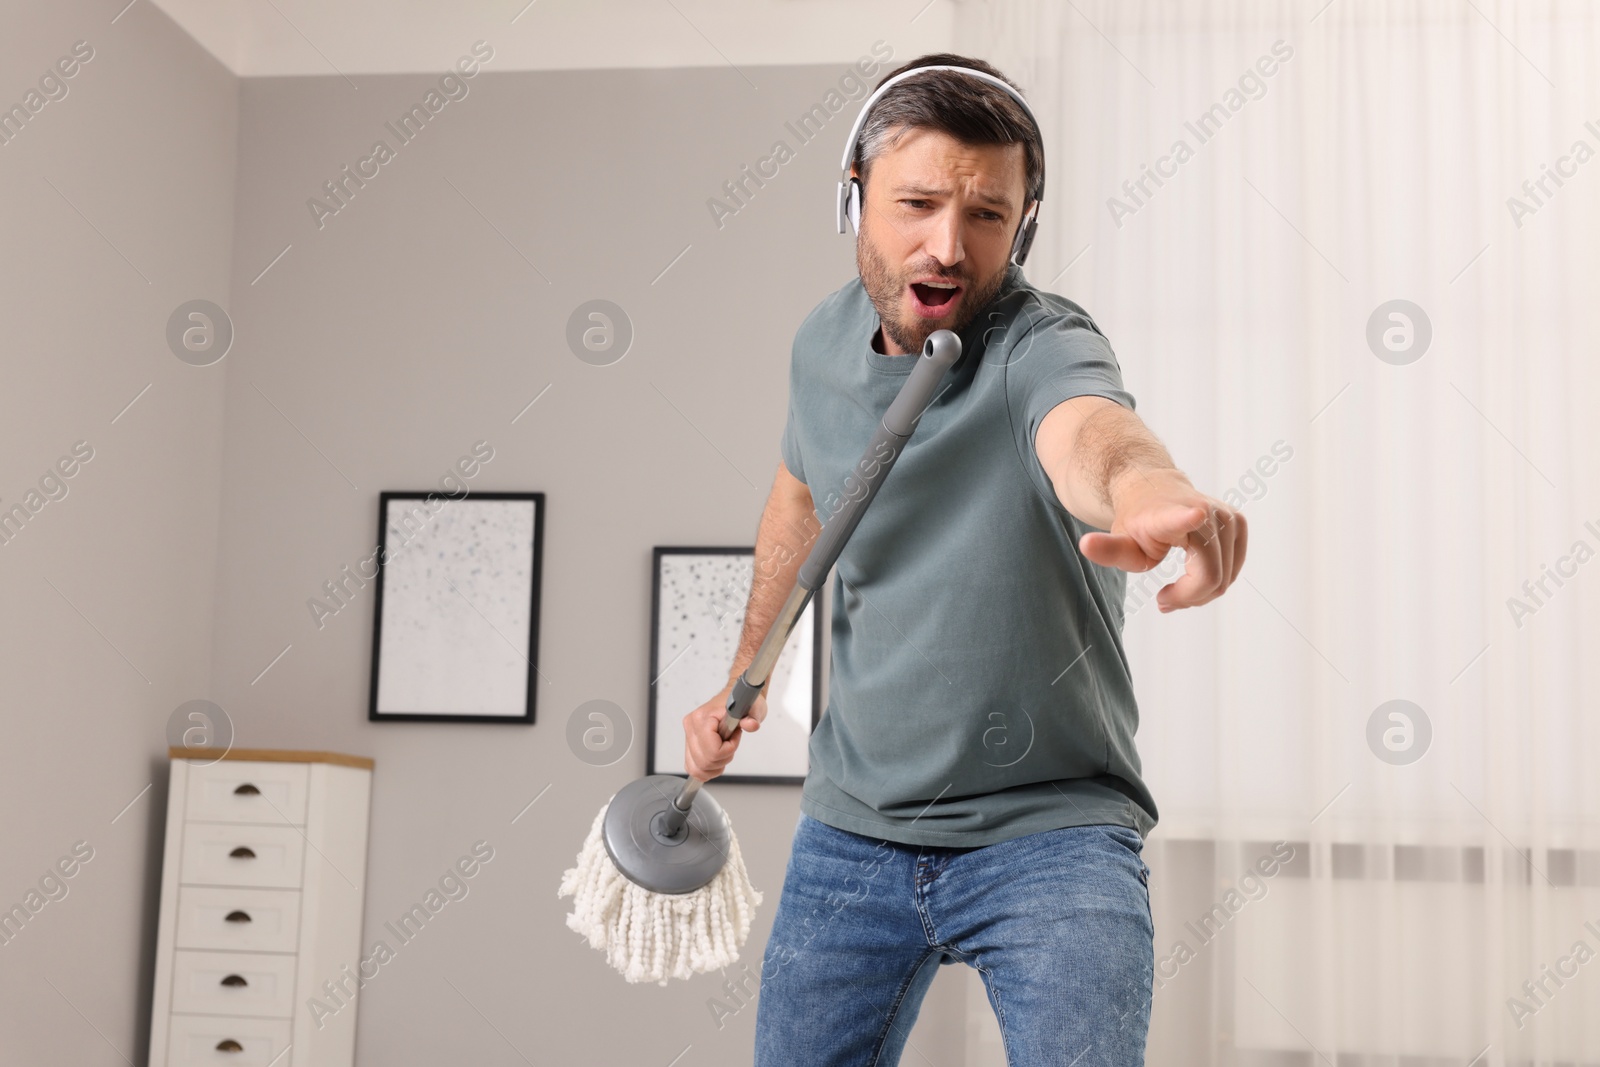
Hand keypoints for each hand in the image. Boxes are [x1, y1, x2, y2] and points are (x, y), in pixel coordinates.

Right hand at [682, 682, 767, 781]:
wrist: (738, 698)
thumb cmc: (744, 704)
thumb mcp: (755, 709)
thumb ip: (753, 717)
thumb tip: (751, 724)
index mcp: (703, 717)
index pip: (713, 751)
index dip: (729, 749)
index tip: (735, 736)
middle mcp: (691, 725)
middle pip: (703, 762)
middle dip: (722, 759)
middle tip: (730, 743)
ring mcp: (688, 735)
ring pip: (695, 767)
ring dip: (714, 766)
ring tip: (724, 751)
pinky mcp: (689, 742)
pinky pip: (691, 766)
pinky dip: (705, 770)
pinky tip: (716, 760)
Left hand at [1078, 469, 1246, 611]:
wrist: (1152, 488)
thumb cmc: (1137, 520)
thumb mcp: (1120, 540)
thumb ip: (1108, 550)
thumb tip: (1085, 545)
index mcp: (1171, 515)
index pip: (1183, 517)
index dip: (1189, 519)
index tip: (1196, 514)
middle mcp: (1206, 512)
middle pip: (1210, 578)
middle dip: (1186, 597)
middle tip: (1162, 600)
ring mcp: (1227, 517)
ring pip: (1224, 579)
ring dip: (1199, 593)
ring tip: (1173, 589)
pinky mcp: (1239, 524)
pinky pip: (1232, 571)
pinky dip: (1213, 582)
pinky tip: (1193, 576)